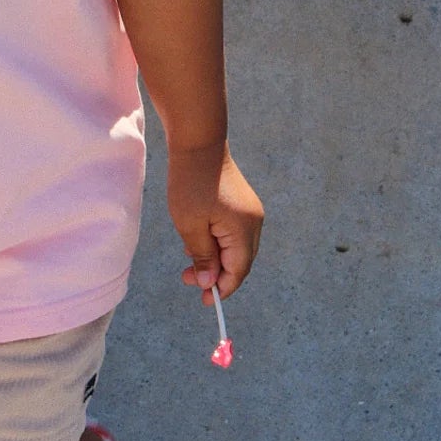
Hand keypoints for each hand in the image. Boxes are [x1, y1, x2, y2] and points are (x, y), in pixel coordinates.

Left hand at [167, 142, 263, 303]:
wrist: (198, 141)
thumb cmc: (191, 181)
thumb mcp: (189, 224)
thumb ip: (202, 256)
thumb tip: (210, 283)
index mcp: (244, 230)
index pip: (237, 271)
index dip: (221, 288)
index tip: (203, 299)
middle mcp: (254, 223)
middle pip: (239, 262)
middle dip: (215, 275)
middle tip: (186, 278)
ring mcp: (250, 212)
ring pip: (235, 248)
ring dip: (214, 258)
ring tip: (187, 259)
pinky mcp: (242, 205)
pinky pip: (233, 233)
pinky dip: (216, 242)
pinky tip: (196, 240)